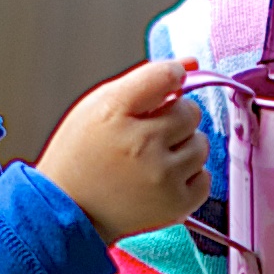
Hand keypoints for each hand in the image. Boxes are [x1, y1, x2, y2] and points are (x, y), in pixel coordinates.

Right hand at [38, 54, 204, 242]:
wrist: (69, 210)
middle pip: (190, 111)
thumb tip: (190, 63)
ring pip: (201, 144)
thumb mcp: (101, 105)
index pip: (165, 76)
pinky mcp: (175, 204)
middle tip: (148, 135)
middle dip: (174, 118)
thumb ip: (146, 80)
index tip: (165, 89)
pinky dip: (188, 177)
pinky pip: (205, 177)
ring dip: (183, 148)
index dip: (170, 79)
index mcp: (115, 112)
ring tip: (153, 160)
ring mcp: (161, 177)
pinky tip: (161, 180)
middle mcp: (141, 144)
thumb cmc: (83, 154)